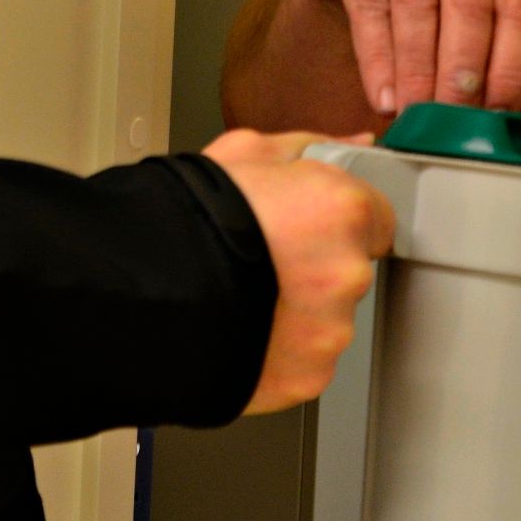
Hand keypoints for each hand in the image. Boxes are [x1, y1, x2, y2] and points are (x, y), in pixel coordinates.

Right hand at [204, 128, 395, 414]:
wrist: (143, 293)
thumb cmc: (188, 221)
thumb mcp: (244, 153)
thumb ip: (310, 146)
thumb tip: (351, 144)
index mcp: (342, 211)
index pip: (377, 216)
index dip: (336, 217)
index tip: (308, 222)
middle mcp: (347, 273)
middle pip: (349, 268)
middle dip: (316, 263)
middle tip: (266, 256)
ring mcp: (329, 331)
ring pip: (327, 317)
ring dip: (298, 308)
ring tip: (247, 293)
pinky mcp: (306, 376)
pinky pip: (304, 358)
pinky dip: (280, 348)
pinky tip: (244, 325)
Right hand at [288, 0, 520, 118]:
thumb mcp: (453, 10)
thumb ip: (477, 50)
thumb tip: (490, 120)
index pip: (517, 8)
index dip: (510, 66)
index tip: (496, 114)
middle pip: (469, 5)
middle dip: (461, 71)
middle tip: (451, 119)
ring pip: (417, 4)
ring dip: (416, 69)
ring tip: (413, 114)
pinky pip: (368, 1)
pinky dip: (376, 56)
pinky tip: (381, 95)